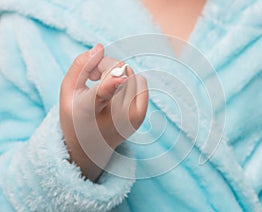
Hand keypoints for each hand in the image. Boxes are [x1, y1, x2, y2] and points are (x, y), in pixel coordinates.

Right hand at [60, 44, 147, 180]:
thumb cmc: (76, 115)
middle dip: (105, 66)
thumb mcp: (68, 91)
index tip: (119, 78)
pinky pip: (141, 81)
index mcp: (89, 112)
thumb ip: (80, 66)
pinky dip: (129, 79)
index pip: (102, 95)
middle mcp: (114, 117)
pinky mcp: (140, 116)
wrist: (90, 147)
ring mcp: (130, 118)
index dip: (112, 84)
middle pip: (118, 70)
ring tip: (104, 87)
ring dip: (116, 72)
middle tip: (92, 77)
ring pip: (129, 72)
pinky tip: (116, 90)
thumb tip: (100, 47)